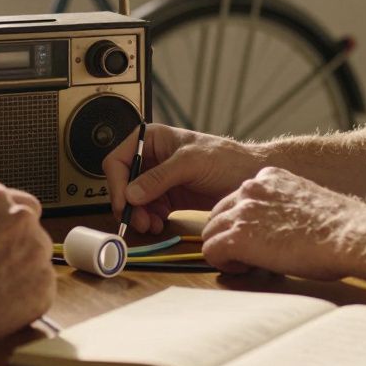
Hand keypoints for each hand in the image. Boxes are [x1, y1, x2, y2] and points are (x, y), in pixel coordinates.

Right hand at [0, 183, 55, 348]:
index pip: (17, 209)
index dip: (6, 232)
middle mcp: (20, 217)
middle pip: (31, 233)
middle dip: (17, 252)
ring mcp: (36, 250)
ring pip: (38, 262)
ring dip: (22, 275)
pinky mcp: (44, 284)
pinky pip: (41, 292)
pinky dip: (26, 301)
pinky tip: (0, 306)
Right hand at [101, 124, 267, 233]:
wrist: (249, 177)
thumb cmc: (226, 159)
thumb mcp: (191, 163)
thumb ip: (160, 177)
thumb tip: (131, 193)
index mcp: (151, 140)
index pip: (118, 159)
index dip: (116, 182)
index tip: (124, 203)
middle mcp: (151, 158)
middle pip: (123, 183)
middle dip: (128, 204)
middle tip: (138, 221)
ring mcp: (159, 179)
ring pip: (134, 200)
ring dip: (139, 215)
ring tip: (151, 225)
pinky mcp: (169, 197)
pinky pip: (149, 210)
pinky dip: (150, 220)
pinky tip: (158, 224)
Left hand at [201, 166, 364, 279]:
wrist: (351, 235)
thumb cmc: (341, 228)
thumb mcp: (307, 203)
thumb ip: (284, 208)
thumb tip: (279, 229)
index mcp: (269, 177)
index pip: (237, 198)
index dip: (244, 222)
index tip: (261, 238)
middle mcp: (251, 188)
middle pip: (219, 214)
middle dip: (230, 235)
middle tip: (252, 255)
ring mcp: (242, 211)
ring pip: (210, 232)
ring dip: (226, 249)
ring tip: (250, 263)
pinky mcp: (238, 236)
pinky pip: (211, 251)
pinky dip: (223, 263)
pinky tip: (246, 269)